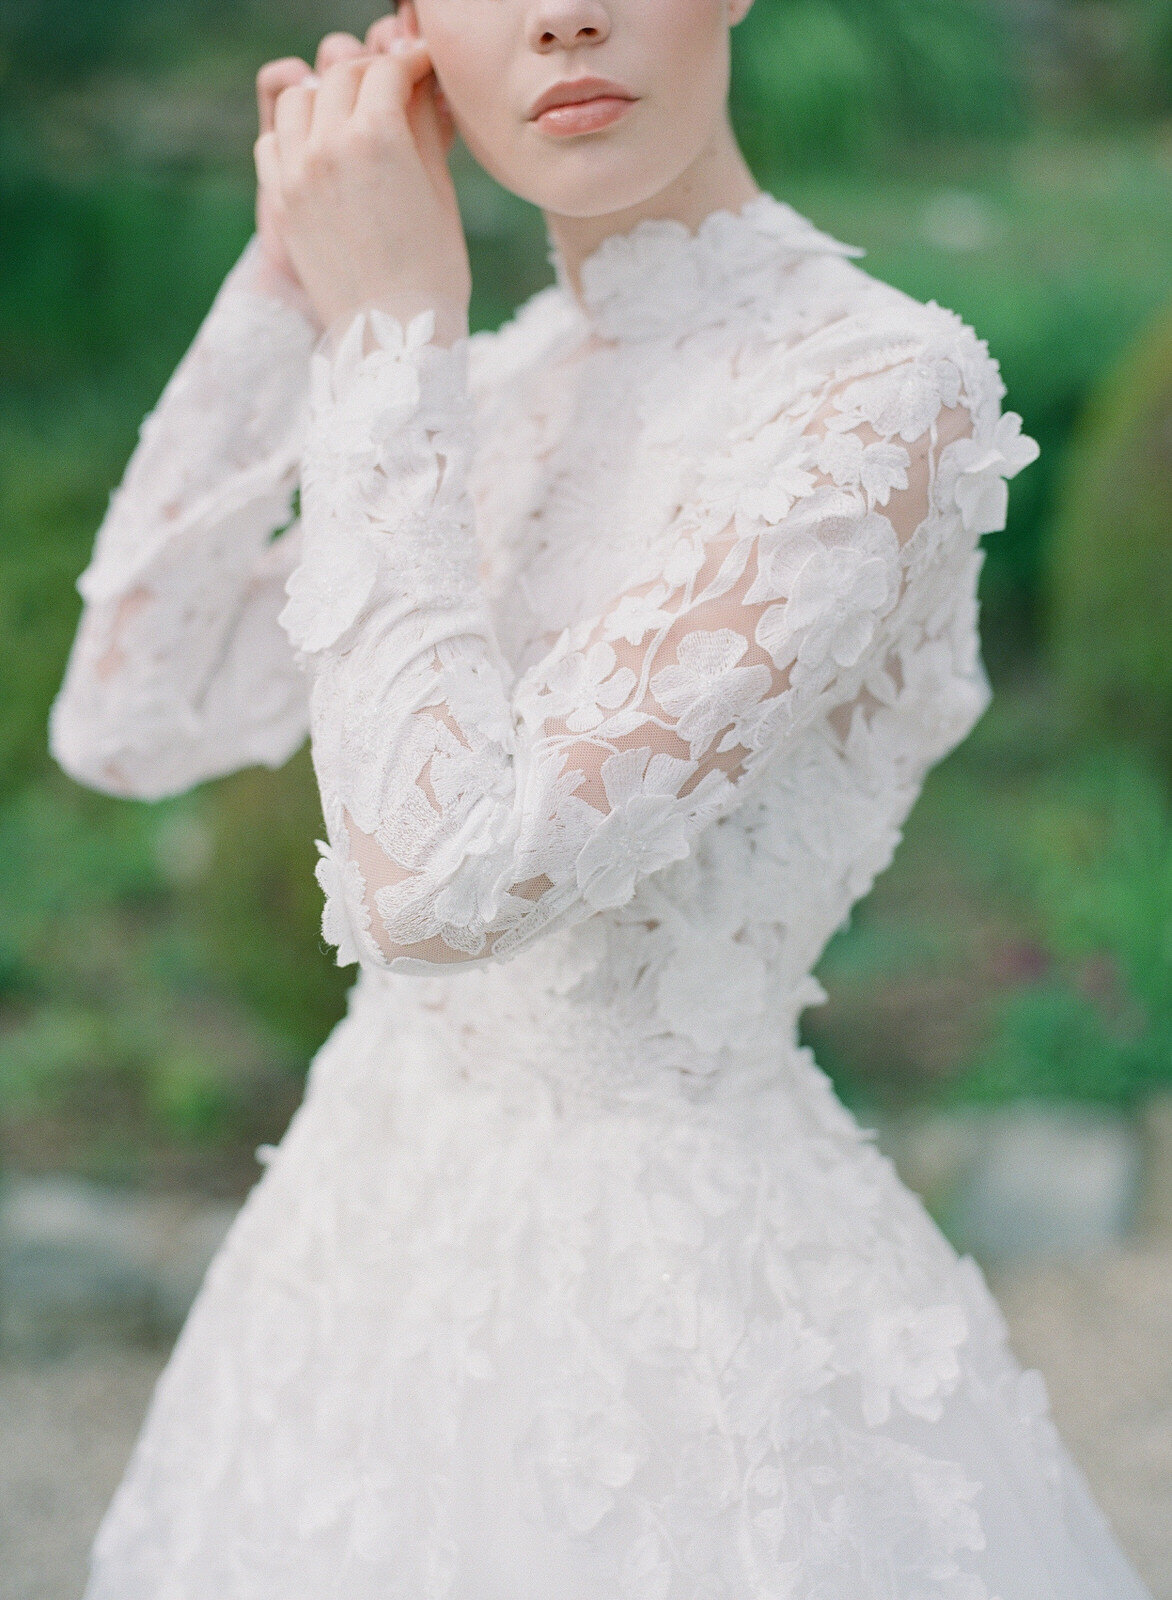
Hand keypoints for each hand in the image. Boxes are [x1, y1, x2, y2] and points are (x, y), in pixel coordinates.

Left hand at [253, 8, 469, 346]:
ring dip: (326, 96)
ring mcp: (296, 172)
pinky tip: (318, 149)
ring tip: (349, 114)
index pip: (388, 68)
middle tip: (392, 87)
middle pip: (342, 74)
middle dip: (370, 72)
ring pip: (299, 98)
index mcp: (377, 136)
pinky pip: (273, 141)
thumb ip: (423, 126)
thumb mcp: (440, 190)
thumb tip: (418, 86)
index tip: (422, 68)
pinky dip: (295, 133)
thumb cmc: (432, 270)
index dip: (410, 62)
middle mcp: (328, 144)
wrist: (391, 337)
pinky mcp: (280, 201)